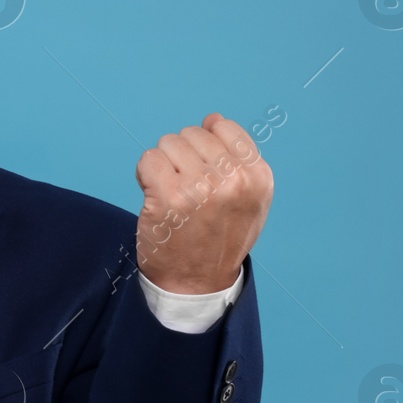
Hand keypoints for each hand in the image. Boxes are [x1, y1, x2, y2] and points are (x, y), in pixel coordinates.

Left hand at [133, 112, 272, 293]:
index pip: (225, 129)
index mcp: (257, 178)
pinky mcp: (167, 196)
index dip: (206, 146)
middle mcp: (233, 180)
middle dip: (183, 155)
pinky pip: (148, 159)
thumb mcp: (248, 200)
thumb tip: (213, 119)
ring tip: (172, 193)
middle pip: (193, 134)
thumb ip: (238, 158)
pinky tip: (154, 194)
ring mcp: (199, 187)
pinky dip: (146, 174)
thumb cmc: (219, 238)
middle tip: (186, 188)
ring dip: (164, 164)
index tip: (204, 172)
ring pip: (168, 143)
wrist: (195, 282)